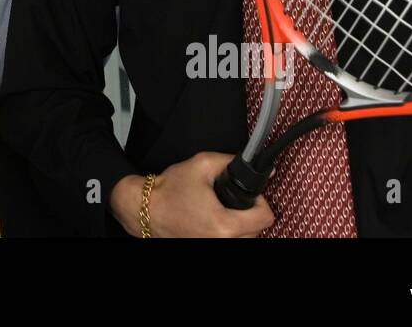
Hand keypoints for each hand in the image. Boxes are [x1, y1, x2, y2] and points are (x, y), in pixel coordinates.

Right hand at [110, 153, 274, 236]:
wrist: (146, 209)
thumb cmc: (169, 191)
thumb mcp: (201, 164)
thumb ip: (230, 162)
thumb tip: (252, 164)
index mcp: (224, 225)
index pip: (265, 218)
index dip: (260, 202)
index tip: (249, 196)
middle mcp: (221, 242)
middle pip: (257, 231)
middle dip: (250, 214)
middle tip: (234, 201)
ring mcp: (213, 248)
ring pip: (245, 239)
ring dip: (241, 226)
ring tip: (224, 211)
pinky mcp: (206, 249)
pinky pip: (230, 242)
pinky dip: (228, 233)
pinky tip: (215, 220)